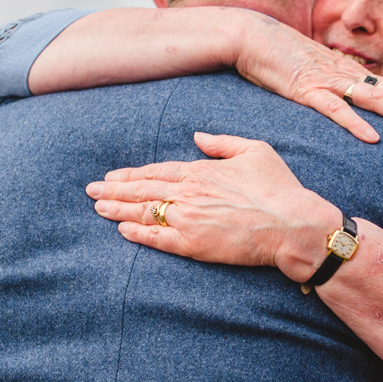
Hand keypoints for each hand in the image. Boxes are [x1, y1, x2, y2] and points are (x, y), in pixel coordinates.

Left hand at [86, 133, 341, 279]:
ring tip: (98, 208)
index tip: (112, 176)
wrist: (291, 224)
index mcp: (201, 170)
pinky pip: (157, 239)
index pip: (156, 171)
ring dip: (118, 209)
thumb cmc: (279, 187)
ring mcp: (188, 219)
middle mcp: (189, 193)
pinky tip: (122, 230)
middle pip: (142, 190)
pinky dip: (137, 233)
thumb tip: (198, 136)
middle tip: (90, 191)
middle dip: (113, 190)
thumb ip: (223, 142)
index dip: (131, 174)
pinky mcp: (193, 244)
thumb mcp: (256, 150)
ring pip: (144, 212)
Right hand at [231, 17, 382, 143]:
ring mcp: (328, 81)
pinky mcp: (306, 89)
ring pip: (374, 101)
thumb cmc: (283, 57)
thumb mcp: (318, 74)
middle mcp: (347, 74)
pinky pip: (335, 109)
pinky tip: (374, 138)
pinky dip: (355, 124)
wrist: (252, 36)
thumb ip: (339, 88)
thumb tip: (360, 109)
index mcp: (351, 72)